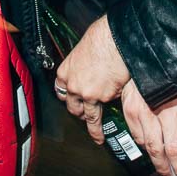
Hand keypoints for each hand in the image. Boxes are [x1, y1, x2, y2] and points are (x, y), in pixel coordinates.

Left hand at [55, 15, 130, 142]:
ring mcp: (87, 94)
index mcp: (66, 71)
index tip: (70, 100)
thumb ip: (83, 63)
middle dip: (78, 112)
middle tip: (84, 117)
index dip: (67, 96)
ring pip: (87, 116)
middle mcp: (73, 85)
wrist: (115, 41)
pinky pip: (104, 112)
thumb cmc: (102, 38)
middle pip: (72, 106)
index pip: (61, 90)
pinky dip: (107, 121)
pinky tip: (108, 130)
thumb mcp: (83, 50)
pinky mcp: (104, 98)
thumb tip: (89, 65)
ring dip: (92, 127)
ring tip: (96, 136)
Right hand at [119, 82, 176, 175]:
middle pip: (176, 151)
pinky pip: (139, 138)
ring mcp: (147, 112)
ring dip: (163, 168)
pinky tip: (153, 155)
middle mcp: (166, 111)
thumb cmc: (174, 73)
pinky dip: (146, 150)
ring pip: (155, 150)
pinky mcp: (131, 112)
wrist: (144, 57)